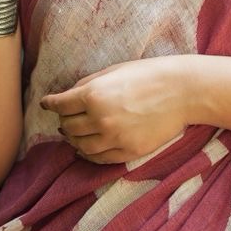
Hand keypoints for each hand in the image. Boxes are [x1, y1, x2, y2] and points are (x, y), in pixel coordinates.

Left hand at [40, 57, 189, 163]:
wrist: (183, 92)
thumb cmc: (149, 75)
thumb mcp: (113, 71)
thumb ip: (88, 84)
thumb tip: (69, 96)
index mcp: (93, 95)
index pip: (60, 105)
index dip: (50, 104)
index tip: (47, 104)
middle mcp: (100, 119)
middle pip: (67, 127)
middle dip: (63, 121)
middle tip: (64, 118)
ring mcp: (114, 138)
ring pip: (80, 146)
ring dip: (73, 140)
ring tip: (74, 135)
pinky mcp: (128, 151)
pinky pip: (99, 159)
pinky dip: (89, 155)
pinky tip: (87, 149)